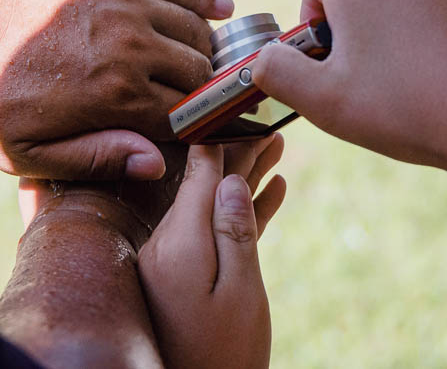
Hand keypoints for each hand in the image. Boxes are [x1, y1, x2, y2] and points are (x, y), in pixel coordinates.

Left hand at [0, 0, 233, 179]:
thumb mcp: (24, 150)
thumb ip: (95, 158)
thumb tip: (158, 163)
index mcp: (116, 98)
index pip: (187, 118)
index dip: (195, 130)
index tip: (194, 134)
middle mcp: (133, 48)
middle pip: (199, 75)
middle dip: (202, 92)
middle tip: (196, 99)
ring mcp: (128, 3)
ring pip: (196, 32)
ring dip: (204, 51)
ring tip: (196, 64)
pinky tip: (222, 9)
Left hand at [138, 135, 286, 368]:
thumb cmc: (225, 353)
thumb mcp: (240, 292)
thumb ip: (235, 232)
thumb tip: (231, 180)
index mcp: (180, 242)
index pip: (200, 173)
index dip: (222, 137)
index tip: (237, 104)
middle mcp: (170, 245)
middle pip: (207, 184)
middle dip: (239, 153)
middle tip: (268, 124)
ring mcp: (175, 262)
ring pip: (214, 205)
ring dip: (245, 178)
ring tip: (276, 147)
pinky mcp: (185, 278)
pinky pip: (215, 233)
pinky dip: (242, 213)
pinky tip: (270, 192)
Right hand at [251, 0, 446, 179]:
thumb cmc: (406, 111)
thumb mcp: (323, 102)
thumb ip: (277, 73)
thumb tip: (265, 58)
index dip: (306, 4)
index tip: (321, 48)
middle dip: (347, 32)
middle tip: (359, 83)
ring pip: (393, 9)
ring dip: (385, 41)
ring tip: (400, 93)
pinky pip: (429, 22)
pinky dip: (421, 48)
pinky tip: (433, 89)